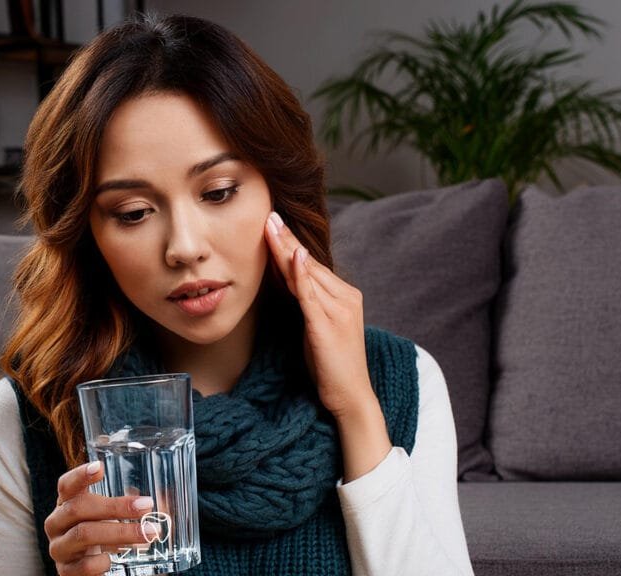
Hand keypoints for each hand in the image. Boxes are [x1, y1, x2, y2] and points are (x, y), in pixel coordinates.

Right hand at [45, 461, 157, 575]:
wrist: (86, 570)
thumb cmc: (101, 535)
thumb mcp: (108, 517)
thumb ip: (126, 505)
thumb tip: (158, 499)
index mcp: (65, 504)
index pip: (66, 485)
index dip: (80, 475)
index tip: (100, 467)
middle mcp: (56, 524)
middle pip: (78, 508)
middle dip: (115, 506)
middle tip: (146, 506)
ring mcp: (59, 548)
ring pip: (84, 534)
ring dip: (120, 533)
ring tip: (147, 534)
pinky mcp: (66, 572)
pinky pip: (84, 565)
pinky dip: (102, 562)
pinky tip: (113, 560)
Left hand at [264, 211, 376, 419]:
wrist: (351, 396)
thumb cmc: (331, 365)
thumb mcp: (316, 327)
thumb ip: (306, 302)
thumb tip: (287, 279)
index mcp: (344, 296)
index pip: (312, 265)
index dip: (290, 244)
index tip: (273, 225)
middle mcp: (346, 297)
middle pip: (309, 263)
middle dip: (287, 239)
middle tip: (269, 215)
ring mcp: (339, 310)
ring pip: (308, 274)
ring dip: (288, 249)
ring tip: (271, 227)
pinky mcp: (329, 325)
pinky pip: (312, 296)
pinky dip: (303, 275)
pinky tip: (295, 257)